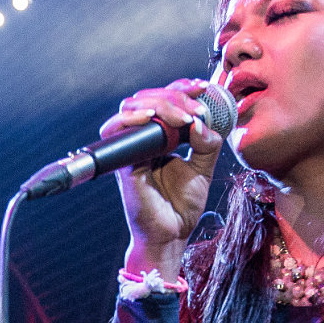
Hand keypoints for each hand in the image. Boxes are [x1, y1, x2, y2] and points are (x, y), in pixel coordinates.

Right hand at [104, 78, 222, 274]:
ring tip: (183, 116)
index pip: (165, 99)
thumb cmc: (182, 205)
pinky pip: (117, 131)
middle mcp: (142, 139)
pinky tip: (152, 118)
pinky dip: (132, 119)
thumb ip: (207, 144)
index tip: (203, 87)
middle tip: (197, 108)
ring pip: (132, 107)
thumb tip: (201, 121)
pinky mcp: (122, 162)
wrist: (171, 235)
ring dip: (160, 104)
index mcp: (161, 137)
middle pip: (148, 98)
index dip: (181, 88)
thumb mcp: (204, 169)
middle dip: (175, 95)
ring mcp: (130, 149)